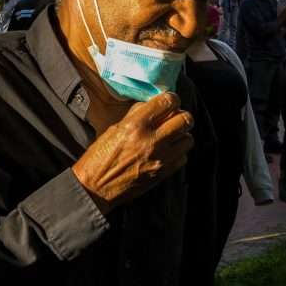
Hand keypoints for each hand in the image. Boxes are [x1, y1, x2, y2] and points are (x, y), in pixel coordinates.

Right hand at [71, 92, 193, 214]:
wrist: (96, 187)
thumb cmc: (101, 155)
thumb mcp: (115, 128)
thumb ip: (136, 115)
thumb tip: (152, 104)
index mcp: (136, 125)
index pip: (167, 102)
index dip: (172, 98)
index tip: (171, 102)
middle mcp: (151, 141)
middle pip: (185, 120)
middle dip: (182, 115)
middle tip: (175, 117)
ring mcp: (160, 159)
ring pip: (189, 139)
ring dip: (182, 135)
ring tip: (171, 136)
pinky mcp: (163, 174)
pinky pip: (183, 158)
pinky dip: (178, 154)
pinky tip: (167, 152)